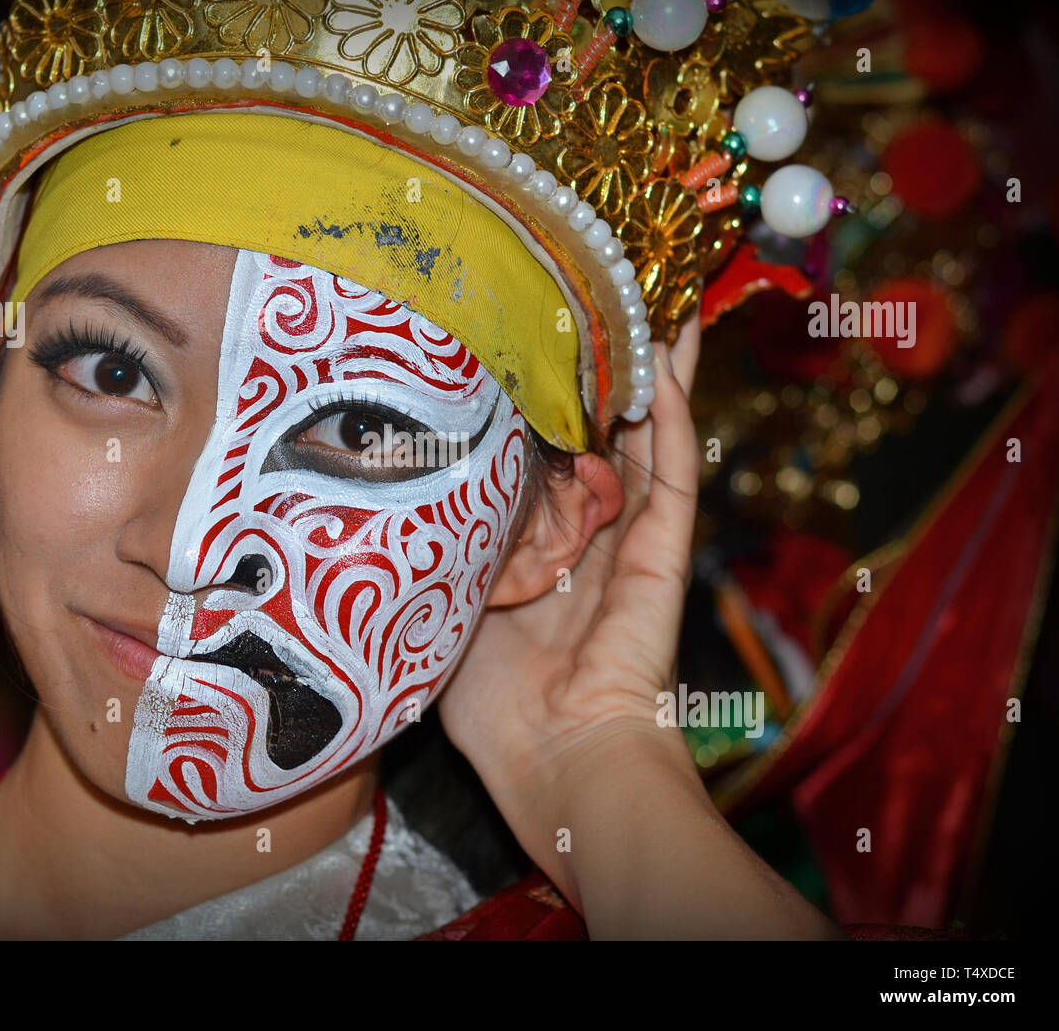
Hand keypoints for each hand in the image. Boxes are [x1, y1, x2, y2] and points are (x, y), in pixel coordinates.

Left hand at [439, 313, 701, 786]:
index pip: (545, 456)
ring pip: (647, 438)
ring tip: (654, 295)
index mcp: (540, 549)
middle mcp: (589, 534)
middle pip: (602, 431)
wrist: (558, 766)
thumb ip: (438, 554)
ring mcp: (631, 541)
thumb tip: (386, 500)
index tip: (522, 339)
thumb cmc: (497, 709)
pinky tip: (664, 360)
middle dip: (601, 365)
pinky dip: (670, 418)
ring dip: (650, 369)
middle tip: (599, 291)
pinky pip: (672, 478)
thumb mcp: (446, 612)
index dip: (539, 401)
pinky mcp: (663, 556)